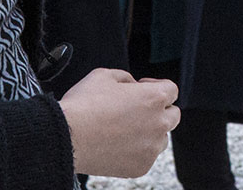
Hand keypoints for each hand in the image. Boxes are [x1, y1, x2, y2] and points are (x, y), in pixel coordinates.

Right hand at [59, 68, 178, 176]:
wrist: (69, 137)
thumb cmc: (84, 105)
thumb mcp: (103, 75)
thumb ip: (125, 78)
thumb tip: (132, 86)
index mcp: (152, 98)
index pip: (172, 89)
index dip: (157, 85)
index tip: (145, 87)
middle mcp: (158, 124)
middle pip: (173, 115)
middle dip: (159, 108)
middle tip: (138, 107)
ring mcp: (150, 148)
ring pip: (162, 137)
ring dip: (151, 130)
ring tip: (126, 126)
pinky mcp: (141, 166)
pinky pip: (147, 155)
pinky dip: (138, 149)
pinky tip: (119, 141)